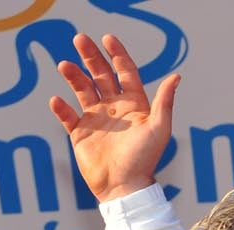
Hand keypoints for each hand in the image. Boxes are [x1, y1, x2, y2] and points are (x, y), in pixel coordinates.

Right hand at [48, 33, 178, 202]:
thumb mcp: (158, 128)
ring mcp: (96, 120)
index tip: (108, 38)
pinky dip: (61, 108)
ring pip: (82, 90)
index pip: (125, 73)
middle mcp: (114, 108)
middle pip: (101, 75)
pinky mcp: (81, 134)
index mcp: (134, 105)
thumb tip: (176, 76)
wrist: (124, 187)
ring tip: (64, 65)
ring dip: (73, 76)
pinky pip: (67, 116)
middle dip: (91, 57)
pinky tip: (56, 100)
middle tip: (79, 38)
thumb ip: (164, 102)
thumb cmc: (145, 159)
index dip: (117, 55)